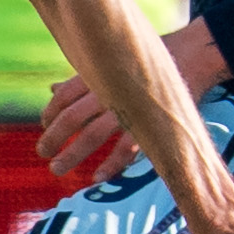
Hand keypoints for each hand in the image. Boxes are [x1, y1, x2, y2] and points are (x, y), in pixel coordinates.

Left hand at [39, 22, 227, 183]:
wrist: (190, 55)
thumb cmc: (144, 63)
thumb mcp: (110, 65)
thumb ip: (81, 80)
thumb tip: (53, 90)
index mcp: (99, 73)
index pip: (65, 95)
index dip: (50, 112)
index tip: (44, 126)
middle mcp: (109, 90)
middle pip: (72, 117)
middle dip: (54, 137)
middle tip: (43, 153)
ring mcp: (128, 108)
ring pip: (93, 134)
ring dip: (73, 154)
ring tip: (57, 169)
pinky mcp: (149, 124)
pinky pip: (126, 148)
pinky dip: (110, 164)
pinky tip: (96, 177)